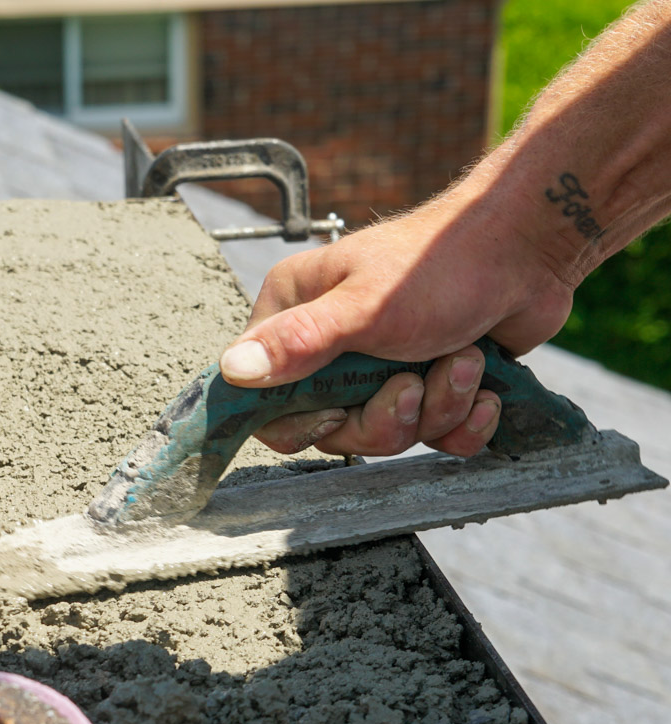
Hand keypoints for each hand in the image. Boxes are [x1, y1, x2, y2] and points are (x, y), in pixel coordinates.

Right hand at [220, 191, 575, 456]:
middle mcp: (330, 347)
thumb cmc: (440, 263)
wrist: (530, 247)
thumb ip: (297, 341)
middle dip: (387, 417)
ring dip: (437, 408)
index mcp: (296, 317)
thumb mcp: (362, 307)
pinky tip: (484, 387)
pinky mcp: (428, 386)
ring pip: (390, 434)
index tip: (340, 409)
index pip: (265, 400)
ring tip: (462, 361)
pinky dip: (465, 420)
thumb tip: (233, 370)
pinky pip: (435, 437)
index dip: (302, 421)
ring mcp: (380, 370)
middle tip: (414, 382)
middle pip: (333, 430)